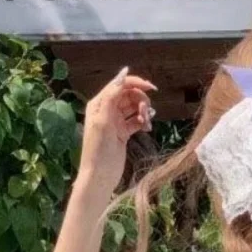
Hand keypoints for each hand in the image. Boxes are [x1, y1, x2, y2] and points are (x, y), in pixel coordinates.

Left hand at [77, 67, 157, 195]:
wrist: (100, 176)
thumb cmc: (99, 150)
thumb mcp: (103, 121)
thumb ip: (112, 97)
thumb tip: (123, 75)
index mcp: (99, 104)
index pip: (119, 85)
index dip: (135, 83)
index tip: (151, 88)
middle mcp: (106, 110)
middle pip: (128, 95)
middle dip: (141, 101)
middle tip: (147, 113)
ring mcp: (115, 121)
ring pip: (134, 108)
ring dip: (143, 112)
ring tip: (147, 123)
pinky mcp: (123, 133)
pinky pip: (136, 121)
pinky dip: (143, 122)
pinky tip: (146, 128)